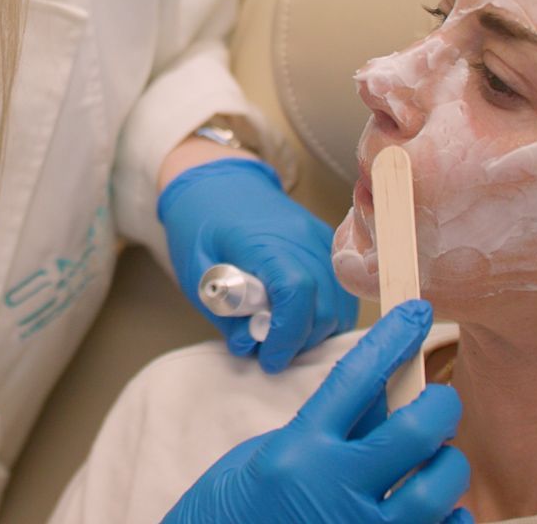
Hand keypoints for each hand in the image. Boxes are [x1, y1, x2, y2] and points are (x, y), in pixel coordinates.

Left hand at [158, 157, 357, 370]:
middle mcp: (301, 237)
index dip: (287, 335)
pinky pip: (341, 288)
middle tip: (271, 351)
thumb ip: (222, 311)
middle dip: (302, 341)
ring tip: (283, 334)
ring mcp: (318, 237)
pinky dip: (327, 312)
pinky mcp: (326, 241)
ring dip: (318, 330)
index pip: (296, 292)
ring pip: (340, 302)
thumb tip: (249, 344)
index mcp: (264, 240)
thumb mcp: (195, 270)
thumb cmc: (199, 223)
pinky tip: (299, 317)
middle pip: (325, 305)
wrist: (216, 178)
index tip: (269, 358)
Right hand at [162, 300, 471, 523]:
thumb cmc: (241, 503)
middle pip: (415, 432)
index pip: (356, 378)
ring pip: (440, 488)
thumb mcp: (279, 451)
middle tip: (442, 398)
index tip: (416, 312)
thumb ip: (334, 427)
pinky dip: (453, 518)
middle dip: (441, 405)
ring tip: (440, 459)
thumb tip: (385, 392)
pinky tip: (443, 507)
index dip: (391, 340)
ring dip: (449, 465)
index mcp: (302, 449)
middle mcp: (335, 490)